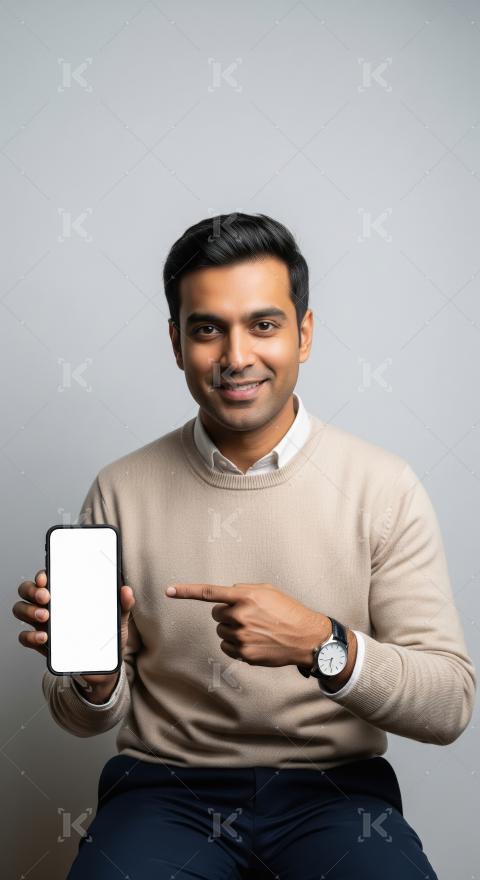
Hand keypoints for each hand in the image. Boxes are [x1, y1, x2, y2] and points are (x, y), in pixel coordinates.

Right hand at [13, 569, 134, 700]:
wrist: (102, 666)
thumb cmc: (106, 636)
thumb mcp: (117, 618)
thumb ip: (123, 604)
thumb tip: (126, 590)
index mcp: (66, 594)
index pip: (47, 577)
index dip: (43, 574)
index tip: (47, 578)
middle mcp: (51, 605)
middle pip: (28, 590)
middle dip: (32, 590)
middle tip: (46, 597)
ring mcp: (43, 623)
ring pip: (22, 610)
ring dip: (29, 610)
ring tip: (46, 616)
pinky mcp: (40, 643)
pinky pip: (25, 637)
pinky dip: (31, 635)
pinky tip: (44, 636)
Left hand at [165, 581, 329, 666]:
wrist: (306, 637)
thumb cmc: (287, 611)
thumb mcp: (267, 591)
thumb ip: (243, 590)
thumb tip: (225, 597)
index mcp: (245, 596)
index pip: (209, 593)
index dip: (186, 591)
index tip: (168, 590)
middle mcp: (240, 615)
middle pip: (216, 615)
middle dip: (227, 614)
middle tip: (247, 616)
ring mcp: (241, 636)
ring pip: (222, 632)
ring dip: (232, 630)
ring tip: (255, 630)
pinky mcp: (244, 654)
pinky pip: (227, 647)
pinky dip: (235, 645)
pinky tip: (254, 642)